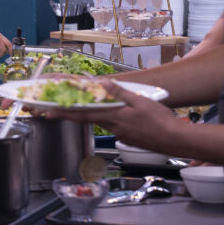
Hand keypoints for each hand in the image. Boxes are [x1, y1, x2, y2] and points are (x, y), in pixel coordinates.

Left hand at [41, 79, 183, 152]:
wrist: (176, 140)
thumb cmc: (161, 121)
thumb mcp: (141, 101)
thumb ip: (120, 93)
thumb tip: (103, 84)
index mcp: (113, 117)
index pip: (83, 114)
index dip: (64, 112)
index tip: (48, 111)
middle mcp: (112, 127)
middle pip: (87, 118)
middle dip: (68, 113)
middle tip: (50, 110)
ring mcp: (119, 134)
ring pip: (98, 121)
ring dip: (87, 114)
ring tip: (75, 106)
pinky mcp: (126, 137)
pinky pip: (110, 126)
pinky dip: (104, 119)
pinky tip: (107, 113)